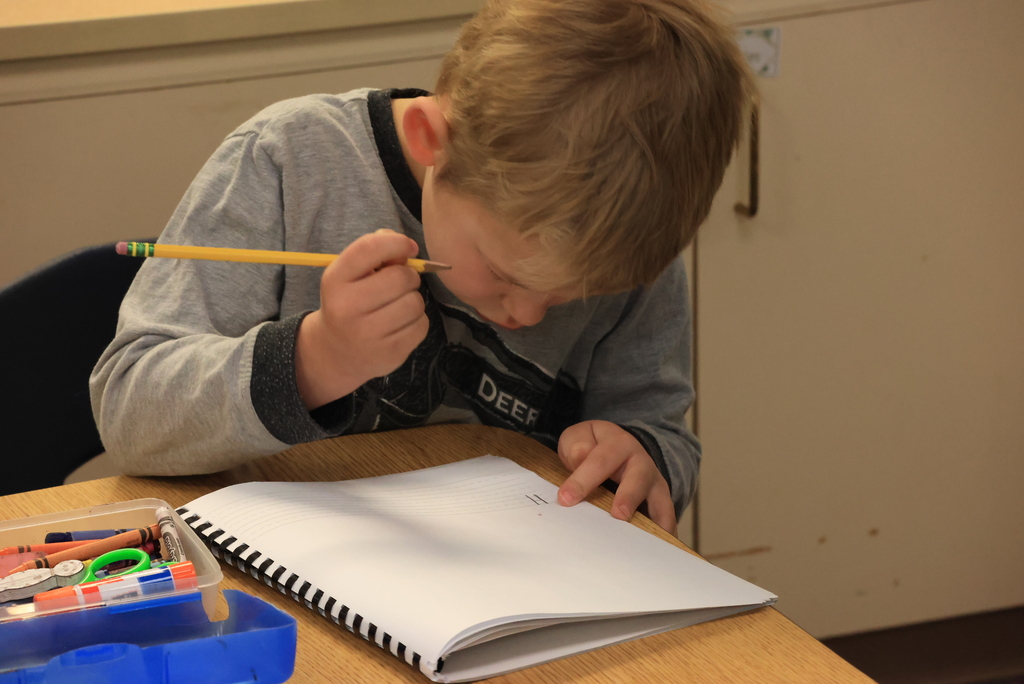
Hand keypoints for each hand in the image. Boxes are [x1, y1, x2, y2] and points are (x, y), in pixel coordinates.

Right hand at [295, 229, 428, 408]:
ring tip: (398, 305)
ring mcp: (368, 334)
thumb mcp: (350, 275)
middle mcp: (347, 307)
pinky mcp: (389, 354)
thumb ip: (375, 253)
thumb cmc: (349, 302)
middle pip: (401, 278)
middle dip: (409, 276)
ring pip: (415, 303)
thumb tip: (407, 249)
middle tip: (401, 284)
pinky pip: (421, 325)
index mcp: (335, 280)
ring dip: (413, 300)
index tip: (409, 247)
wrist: (335, 352)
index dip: (396, 242)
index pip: (369, 248)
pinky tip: (401, 324)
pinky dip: (417, 321)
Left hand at [556, 420, 676, 534]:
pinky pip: (666, 519)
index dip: (583, 480)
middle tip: (618, 516)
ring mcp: (654, 483)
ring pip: (659, 501)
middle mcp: (641, 463)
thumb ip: (576, 445)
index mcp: (618, 444)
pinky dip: (665, 534)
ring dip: (653, 520)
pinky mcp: (661, 502)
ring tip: (644, 541)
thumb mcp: (580, 437)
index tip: (566, 499)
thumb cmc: (592, 447)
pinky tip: (659, 551)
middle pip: (637, 480)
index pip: (600, 461)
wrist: (618, 447)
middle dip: (628, 498)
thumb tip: (580, 458)